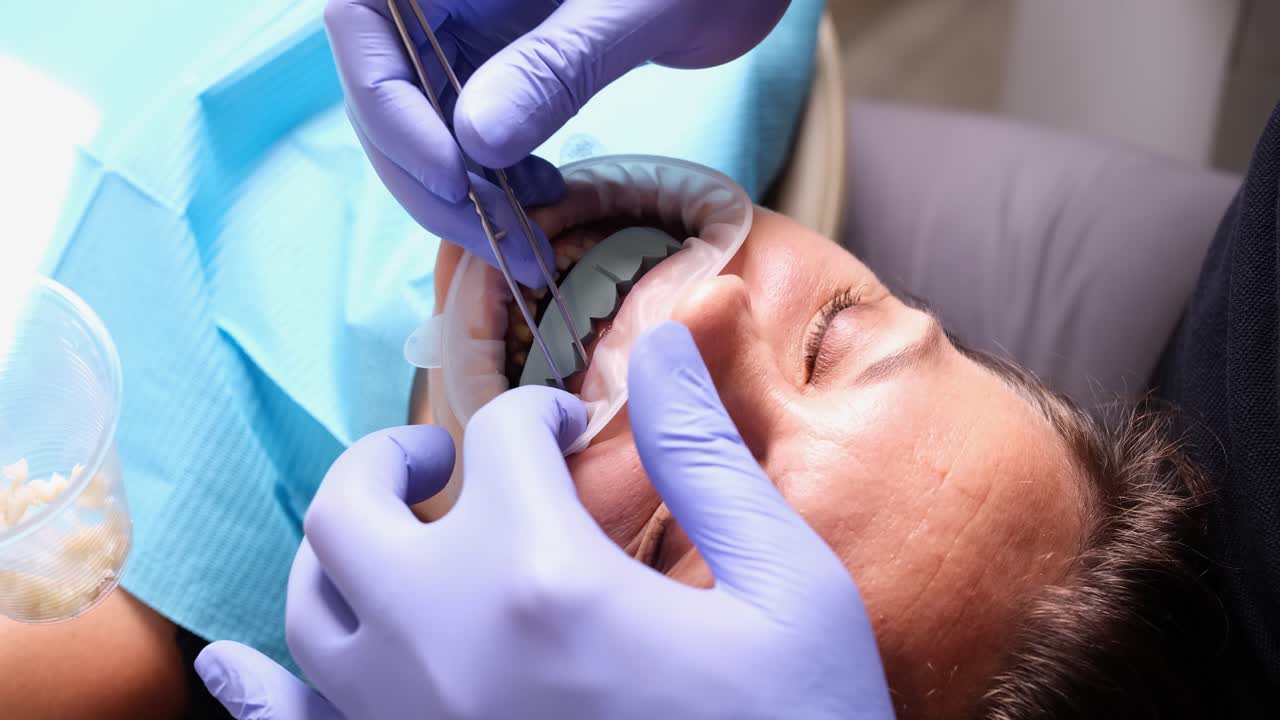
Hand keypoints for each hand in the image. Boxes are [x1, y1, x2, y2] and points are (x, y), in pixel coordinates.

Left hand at [196, 321, 892, 718]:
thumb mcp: (789, 589)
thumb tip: (665, 342)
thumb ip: (709, 457)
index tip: (571, 431)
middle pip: (354, 507)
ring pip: (309, 604)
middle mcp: (443, 643)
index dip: (538, 415)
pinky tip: (234, 663)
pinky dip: (256, 688)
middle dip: (397, 458)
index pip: (501, 442)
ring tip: (398, 538)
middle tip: (448, 458)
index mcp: (545, 577)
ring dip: (343, 546)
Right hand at [323, 0, 790, 284]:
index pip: (361, 22)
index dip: (388, 108)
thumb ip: (553, 67)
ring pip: (424, 122)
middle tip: (496, 239)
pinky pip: (471, 132)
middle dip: (430, 173)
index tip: (454, 177)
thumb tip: (474, 143)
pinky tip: (541, 200)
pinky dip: (495, 179)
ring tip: (524, 235)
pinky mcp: (505, 64)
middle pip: (385, 88)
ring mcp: (471, 28)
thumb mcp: (632, 9)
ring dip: (462, 192)